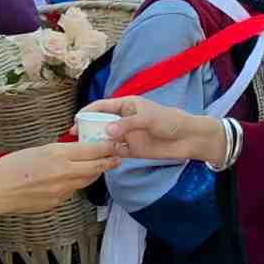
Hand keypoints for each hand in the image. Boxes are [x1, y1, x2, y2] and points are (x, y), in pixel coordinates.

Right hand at [0, 140, 117, 214]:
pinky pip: (72, 191)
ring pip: (86, 180)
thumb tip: (77, 152)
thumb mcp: (38, 150)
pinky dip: (76, 183)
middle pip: (96, 167)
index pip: (92, 150)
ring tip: (100, 167)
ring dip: (94, 173)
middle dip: (109, 161)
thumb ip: (60, 151)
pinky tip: (72, 179)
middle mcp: (64, 172)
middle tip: (117, 157)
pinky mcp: (57, 202)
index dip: (107, 147)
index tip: (114, 144)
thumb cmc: (11, 166)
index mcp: (58, 154)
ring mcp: (62, 190)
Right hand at [82, 96, 226, 163]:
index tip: (76, 119)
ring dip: (96, 143)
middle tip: (76, 137)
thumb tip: (107, 131)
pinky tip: (100, 158)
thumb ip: (127, 124)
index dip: (88, 111)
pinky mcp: (132, 150)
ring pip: (106, 138)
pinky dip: (107, 154)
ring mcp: (127, 135)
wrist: (188, 138)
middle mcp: (124, 119)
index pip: (102, 106)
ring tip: (84, 149)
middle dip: (88, 128)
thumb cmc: (170, 120)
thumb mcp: (148, 118)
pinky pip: (115, 152)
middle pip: (100, 123)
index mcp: (127, 105)